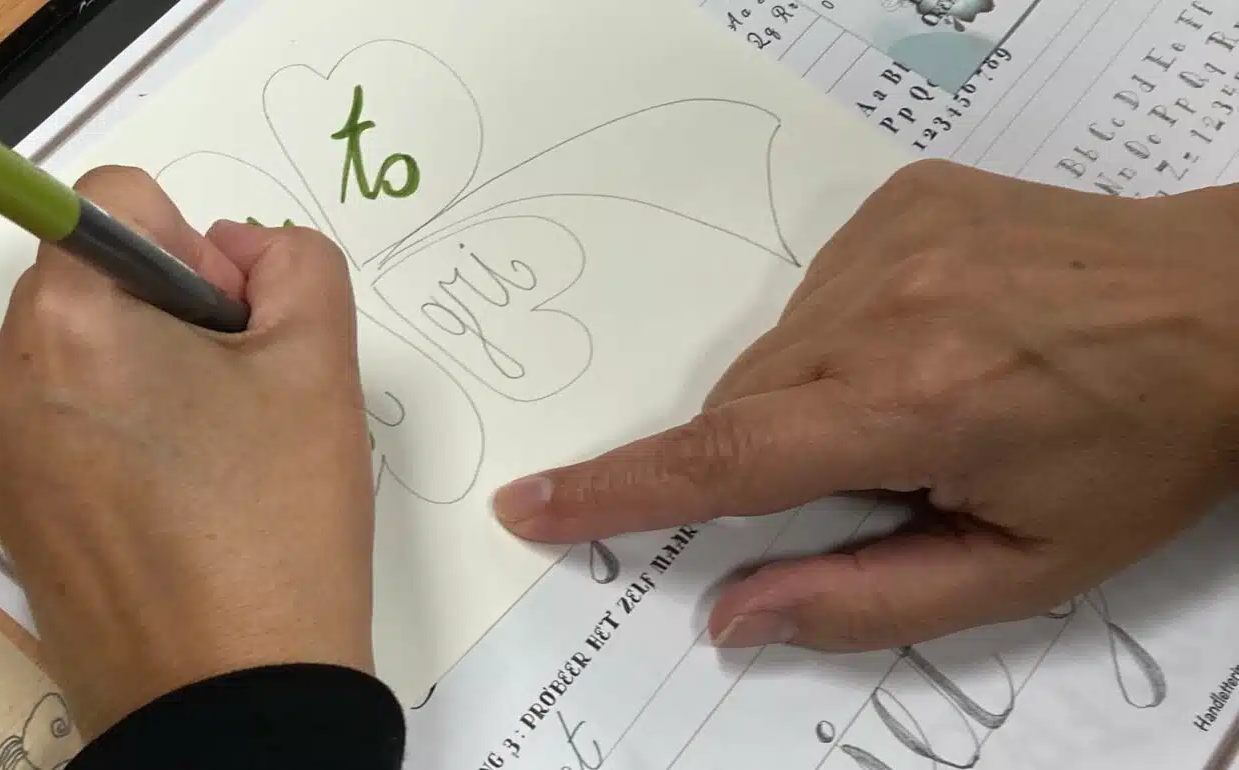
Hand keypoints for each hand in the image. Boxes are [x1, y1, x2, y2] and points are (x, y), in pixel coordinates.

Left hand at [0, 166, 375, 733]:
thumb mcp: (319, 365)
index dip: (192, 247)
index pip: (114, 198)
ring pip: (73, 355)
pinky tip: (173, 504)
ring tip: (209, 463)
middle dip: (166, 313)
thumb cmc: (273, 531)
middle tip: (234, 401)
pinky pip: (54, 427)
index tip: (230, 328)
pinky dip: (109, 436)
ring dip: (140, 376)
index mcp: (65, 320)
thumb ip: (292, 261)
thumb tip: (235, 251)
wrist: (227, 703)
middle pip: (89, 280)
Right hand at [494, 160, 1238, 650]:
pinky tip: (931, 340)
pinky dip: (841, 334)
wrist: (1233, 306)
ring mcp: (891, 240)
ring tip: (929, 398)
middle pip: (741, 408)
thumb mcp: (1026, 565)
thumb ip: (864, 599)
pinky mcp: (901, 200)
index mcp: (917, 405)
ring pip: (773, 350)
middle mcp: (887, 309)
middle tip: (883, 472)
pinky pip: (814, 290)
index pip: (723, 461)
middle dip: (771, 461)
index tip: (532, 506)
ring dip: (808, 396)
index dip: (614, 493)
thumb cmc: (1144, 447)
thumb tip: (731, 616)